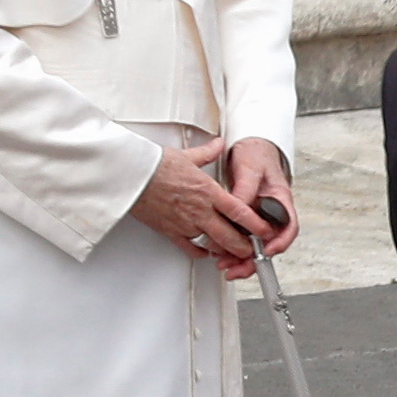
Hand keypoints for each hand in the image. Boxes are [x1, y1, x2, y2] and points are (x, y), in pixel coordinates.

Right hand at [130, 139, 268, 275]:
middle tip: (253, 249)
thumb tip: (218, 144)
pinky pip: (190, 248)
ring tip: (234, 253)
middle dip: (245, 246)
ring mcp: (185, 223)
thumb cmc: (155, 165)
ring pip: (213, 245)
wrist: (130, 175)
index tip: (266, 231)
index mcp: (208, 191)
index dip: (256, 225)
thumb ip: (208, 153)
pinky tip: (206, 252)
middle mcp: (200, 210)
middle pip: (230, 236)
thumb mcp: (187, 155)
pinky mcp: (170, 231)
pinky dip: (200, 252)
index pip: (240, 212)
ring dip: (225, 251)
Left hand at [219, 136, 297, 259]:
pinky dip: (233, 248)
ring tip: (227, 266)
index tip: (268, 250)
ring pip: (255, 244)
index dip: (280, 242)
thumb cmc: (256, 154)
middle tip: (239, 268)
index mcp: (280, 200)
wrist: (249, 147)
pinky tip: (221, 254)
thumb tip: (239, 207)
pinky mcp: (245, 218)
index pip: (288, 226)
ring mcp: (259, 217)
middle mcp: (271, 212)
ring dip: (242, 258)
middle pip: (269, 243)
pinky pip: (242, 237)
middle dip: (255, 260)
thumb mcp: (250, 169)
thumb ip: (245, 190)